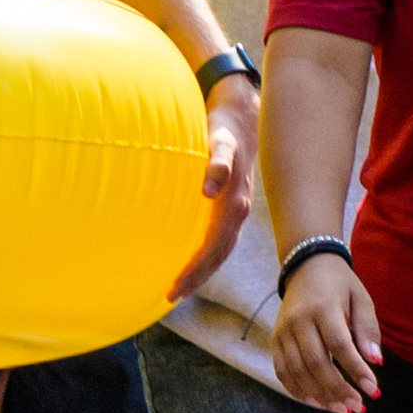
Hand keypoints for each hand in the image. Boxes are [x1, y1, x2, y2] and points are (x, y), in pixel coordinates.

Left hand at [174, 89, 253, 307]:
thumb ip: (217, 163)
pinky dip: (206, 253)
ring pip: (221, 248)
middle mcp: (239, 211)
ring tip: (180, 286)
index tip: (175, 287)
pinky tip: (192, 255)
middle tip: (171, 296)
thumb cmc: (225, 127)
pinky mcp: (231, 204)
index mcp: (235, 203)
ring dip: (202, 269)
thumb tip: (209, 189)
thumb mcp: (221, 141)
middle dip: (197, 277)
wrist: (242, 115)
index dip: (196, 270)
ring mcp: (236, 209)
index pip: (214, 248)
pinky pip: (219, 237)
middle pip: (218, 255)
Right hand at [273, 251, 381, 412]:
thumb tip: (376, 362)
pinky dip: (297, 390)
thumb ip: (368, 329)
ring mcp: (282, 331)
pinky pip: (282, 371)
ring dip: (319, 395)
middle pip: (316, 362)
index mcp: (323, 307)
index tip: (373, 389)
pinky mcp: (274, 340)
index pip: (339, 344)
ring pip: (297, 371)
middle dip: (338, 389)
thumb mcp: (361, 298)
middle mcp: (299, 320)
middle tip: (357, 406)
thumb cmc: (340, 285)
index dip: (355, 369)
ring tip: (340, 409)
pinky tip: (316, 402)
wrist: (306, 266)